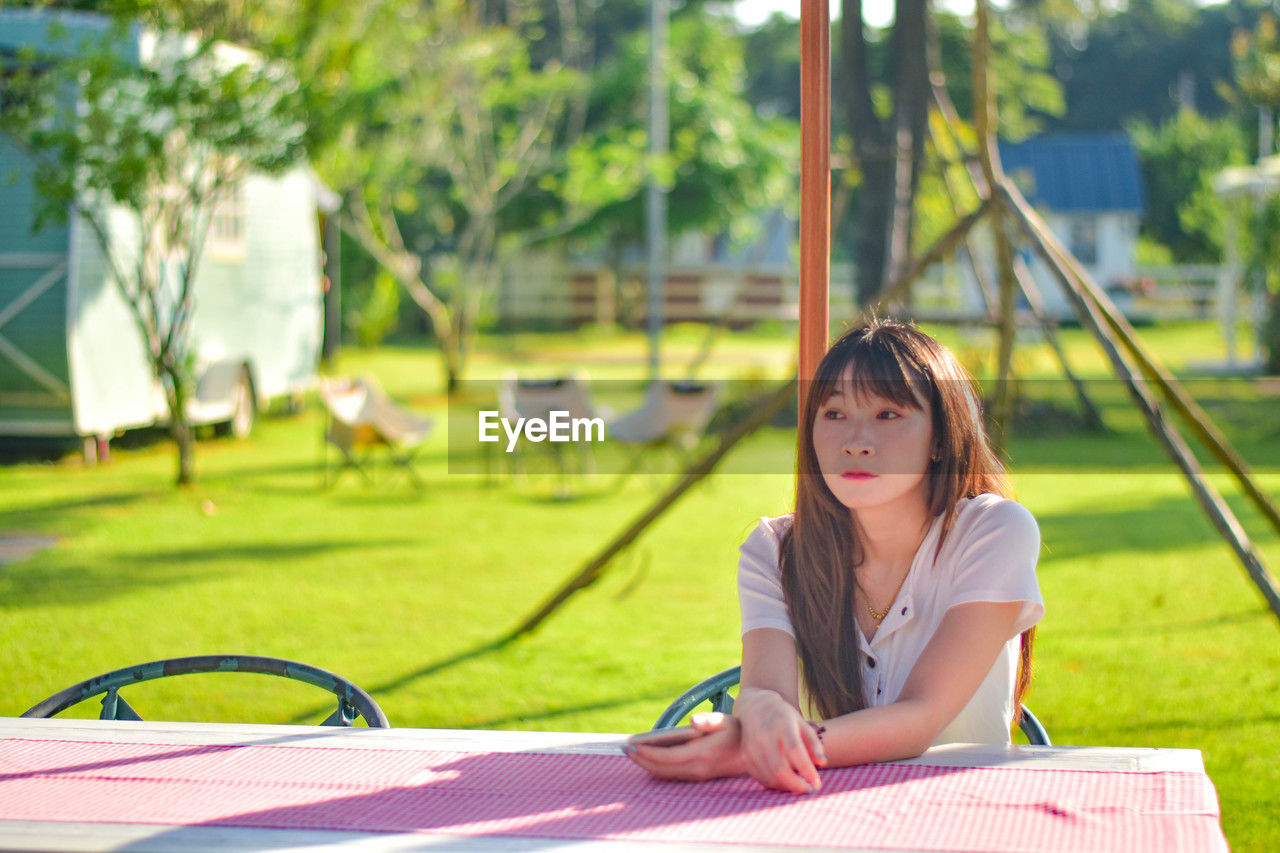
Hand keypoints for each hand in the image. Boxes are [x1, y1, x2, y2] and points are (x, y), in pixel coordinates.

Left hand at [624, 712, 745, 781]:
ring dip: (647, 765)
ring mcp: (698, 775)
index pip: (667, 757)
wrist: (753, 751)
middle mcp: (698, 768)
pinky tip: (648, 759)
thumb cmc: (736, 731)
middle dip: (642, 760)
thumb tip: (692, 722)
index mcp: (702, 753)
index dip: (647, 753)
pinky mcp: (698, 777)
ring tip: (633, 753)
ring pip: (666, 774)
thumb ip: (707, 721)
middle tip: (625, 749)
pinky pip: (673, 775)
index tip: (632, 746)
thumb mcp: (724, 721)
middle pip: (662, 769)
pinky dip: (658, 768)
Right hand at [733, 688, 826, 793]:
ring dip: (786, 787)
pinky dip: (774, 785)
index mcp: (782, 725)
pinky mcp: (745, 756)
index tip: (817, 784)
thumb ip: (813, 743)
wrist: (755, 707)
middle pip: (780, 769)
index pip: (794, 750)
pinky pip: (760, 778)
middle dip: (796, 785)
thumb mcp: (802, 723)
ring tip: (798, 786)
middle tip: (809, 790)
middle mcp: (764, 736)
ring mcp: (752, 747)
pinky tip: (784, 782)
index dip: (806, 769)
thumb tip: (822, 763)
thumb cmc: (783, 717)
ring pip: (770, 777)